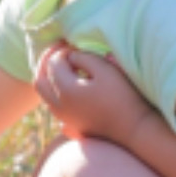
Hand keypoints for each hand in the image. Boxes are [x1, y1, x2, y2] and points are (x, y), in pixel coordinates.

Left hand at [33, 42, 155, 146]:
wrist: (135, 129)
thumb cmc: (124, 96)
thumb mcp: (106, 70)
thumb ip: (84, 57)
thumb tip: (70, 56)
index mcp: (65, 91)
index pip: (53, 63)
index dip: (64, 50)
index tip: (77, 47)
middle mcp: (59, 107)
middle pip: (39, 79)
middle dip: (47, 62)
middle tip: (62, 50)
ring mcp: (63, 118)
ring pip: (45, 95)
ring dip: (51, 77)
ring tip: (68, 66)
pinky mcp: (72, 125)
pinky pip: (53, 106)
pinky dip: (56, 91)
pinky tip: (72, 86)